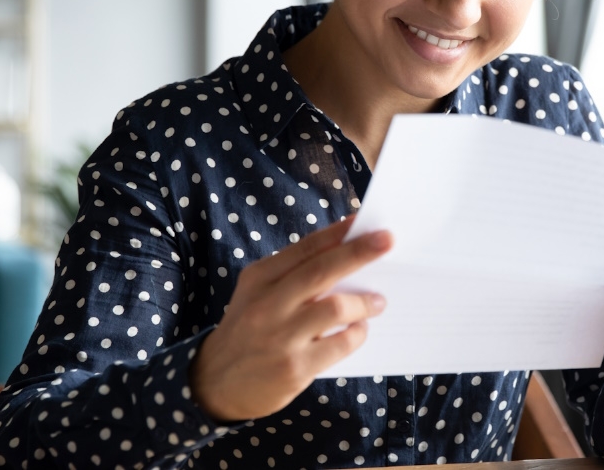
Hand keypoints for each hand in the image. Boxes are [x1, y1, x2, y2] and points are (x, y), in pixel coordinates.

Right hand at [190, 218, 390, 421]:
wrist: (216, 382)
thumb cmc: (250, 328)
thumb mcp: (259, 293)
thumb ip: (294, 275)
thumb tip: (348, 254)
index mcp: (260, 278)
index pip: (305, 248)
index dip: (338, 232)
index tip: (364, 221)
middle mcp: (267, 305)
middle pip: (321, 271)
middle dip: (359, 252)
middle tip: (388, 241)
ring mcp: (281, 337)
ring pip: (336, 308)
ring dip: (365, 302)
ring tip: (378, 302)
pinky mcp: (295, 368)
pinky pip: (340, 344)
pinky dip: (357, 333)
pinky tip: (360, 330)